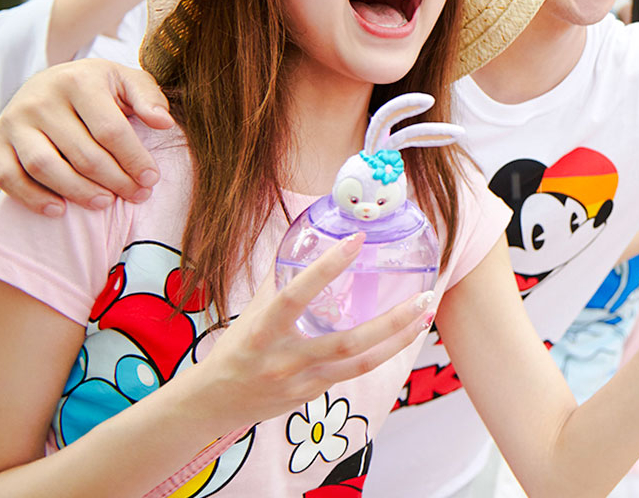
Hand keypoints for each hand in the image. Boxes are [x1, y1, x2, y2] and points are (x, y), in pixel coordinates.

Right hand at [0, 59, 172, 215]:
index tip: (151, 180)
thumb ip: (149, 98)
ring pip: (45, 167)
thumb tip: (163, 123)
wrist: (50, 82)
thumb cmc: (98, 88)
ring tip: (104, 202)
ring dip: (78, 192)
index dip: (134, 160)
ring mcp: (13, 119)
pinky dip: (32, 198)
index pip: (110, 131)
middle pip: (82, 153)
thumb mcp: (127, 81)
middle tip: (136, 195)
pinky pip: (8, 177)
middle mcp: (40, 98)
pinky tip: (60, 209)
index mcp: (78, 80)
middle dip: (114, 180)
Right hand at [177, 234, 431, 430]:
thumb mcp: (253, 311)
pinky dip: (381, 353)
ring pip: (360, 363)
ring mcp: (301, 381)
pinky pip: (354, 373)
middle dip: (391, 322)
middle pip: (346, 343)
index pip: (295, 296)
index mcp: (262, 331)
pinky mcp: (312, 394)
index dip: (326, 268)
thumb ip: (280, 278)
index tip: (357, 240)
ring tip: (425, 316)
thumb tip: (309, 236)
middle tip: (422, 298)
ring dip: (398, 340)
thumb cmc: (236, 348)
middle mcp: (284, 359)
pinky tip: (403, 335)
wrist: (213, 402)